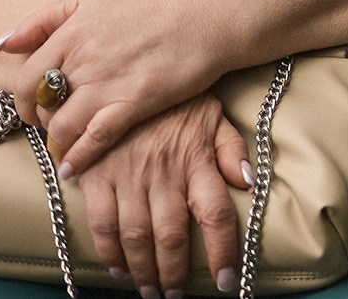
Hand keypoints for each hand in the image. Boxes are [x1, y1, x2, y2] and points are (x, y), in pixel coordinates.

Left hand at [0, 0, 229, 173]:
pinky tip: (74, 168)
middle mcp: (84, 58)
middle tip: (51, 128)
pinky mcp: (134, 102)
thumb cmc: (155, 4)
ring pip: (62, 127)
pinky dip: (79, 158)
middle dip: (40, 123)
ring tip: (64, 146)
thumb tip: (0, 44)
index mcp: (72, 31)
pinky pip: (94, 139)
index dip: (23, 100)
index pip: (25, 77)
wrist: (209, 14)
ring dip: (57, 142)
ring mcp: (108, 82)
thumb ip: (45, 19)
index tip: (34, 108)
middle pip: (41, 105)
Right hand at [75, 93, 249, 296]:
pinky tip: (118, 268)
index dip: (222, 250)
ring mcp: (128, 175)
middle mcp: (163, 172)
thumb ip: (232, 150)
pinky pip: (102, 223)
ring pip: (137, 236)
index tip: (227, 280)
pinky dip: (109, 251)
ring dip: (144, 270)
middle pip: (171, 235)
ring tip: (150, 290)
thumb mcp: (213, 115)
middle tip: (176, 295)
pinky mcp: (97, 175)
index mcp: (196, 158)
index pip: (216, 213)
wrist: (124, 71)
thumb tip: (249, 182)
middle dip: (175, 272)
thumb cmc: (176, 100)